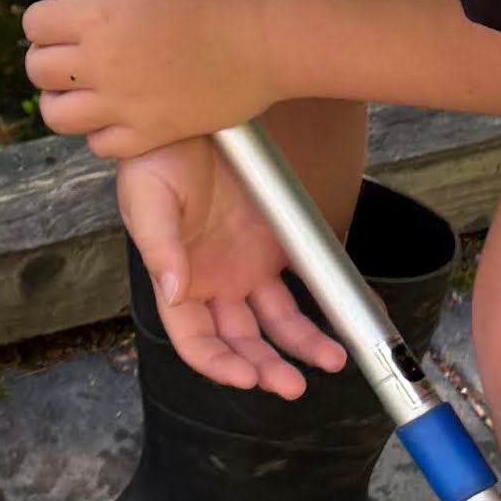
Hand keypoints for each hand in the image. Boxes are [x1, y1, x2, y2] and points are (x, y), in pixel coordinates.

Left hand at [21, 0, 268, 161]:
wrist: (271, 35)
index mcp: (98, 15)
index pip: (33, 24)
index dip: (46, 16)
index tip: (69, 14)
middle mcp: (102, 64)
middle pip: (37, 70)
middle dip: (47, 55)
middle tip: (76, 48)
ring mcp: (125, 104)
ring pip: (56, 115)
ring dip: (62, 98)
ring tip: (86, 84)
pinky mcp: (152, 134)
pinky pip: (99, 145)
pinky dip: (99, 131)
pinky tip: (117, 110)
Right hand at [115, 140, 349, 396]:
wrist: (190, 115)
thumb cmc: (155, 159)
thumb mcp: (147, 198)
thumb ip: (159, 247)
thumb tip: (173, 292)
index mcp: (178, 282)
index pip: (195, 341)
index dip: (218, 364)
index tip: (244, 377)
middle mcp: (215, 284)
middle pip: (241, 340)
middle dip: (264, 367)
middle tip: (291, 385)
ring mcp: (247, 267)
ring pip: (278, 320)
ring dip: (302, 344)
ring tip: (332, 359)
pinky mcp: (276, 243)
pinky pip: (308, 276)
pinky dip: (331, 297)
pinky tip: (353, 314)